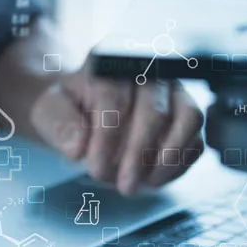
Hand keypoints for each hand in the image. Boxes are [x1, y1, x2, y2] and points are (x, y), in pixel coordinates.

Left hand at [30, 62, 203, 194]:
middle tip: (123, 185)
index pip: (114, 96)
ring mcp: (173, 91)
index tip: (95, 169)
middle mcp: (148, 69)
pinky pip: (197, 138)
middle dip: (137, 155)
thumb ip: (58, 124)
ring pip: (188, 119)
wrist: (84, 112)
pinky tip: (154, 179)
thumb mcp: (49, 112)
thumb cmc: (68, 110)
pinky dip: (179, 163)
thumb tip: (78, 145)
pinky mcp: (188, 115)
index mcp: (109, 61)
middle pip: (154, 110)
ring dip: (166, 159)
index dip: (106, 137)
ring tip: (142, 183)